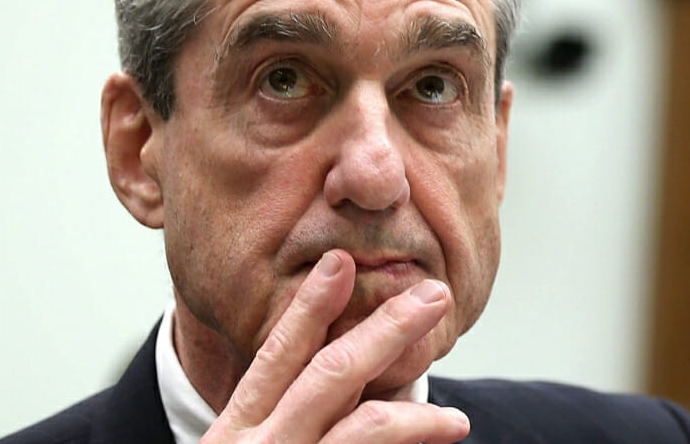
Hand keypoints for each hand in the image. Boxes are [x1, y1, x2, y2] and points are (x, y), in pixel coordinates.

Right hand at [200, 249, 470, 442]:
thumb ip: (273, 424)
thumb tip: (340, 382)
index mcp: (233, 436)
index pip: (276, 357)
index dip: (311, 307)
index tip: (342, 263)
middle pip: (332, 375)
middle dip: (388, 329)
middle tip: (433, 296)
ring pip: (365, 427)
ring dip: (419, 412)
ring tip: (456, 419)